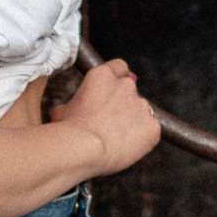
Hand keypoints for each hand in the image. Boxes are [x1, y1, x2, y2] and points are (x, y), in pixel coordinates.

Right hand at [58, 57, 160, 175]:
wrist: (83, 149)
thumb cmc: (67, 130)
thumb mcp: (63, 110)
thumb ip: (76, 104)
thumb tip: (74, 111)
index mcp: (103, 76)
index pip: (119, 67)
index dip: (118, 79)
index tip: (115, 91)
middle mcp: (126, 85)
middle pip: (130, 92)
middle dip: (123, 106)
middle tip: (110, 125)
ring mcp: (142, 105)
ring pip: (140, 114)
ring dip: (132, 124)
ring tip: (114, 142)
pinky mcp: (153, 126)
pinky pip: (149, 133)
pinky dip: (141, 140)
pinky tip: (125, 149)